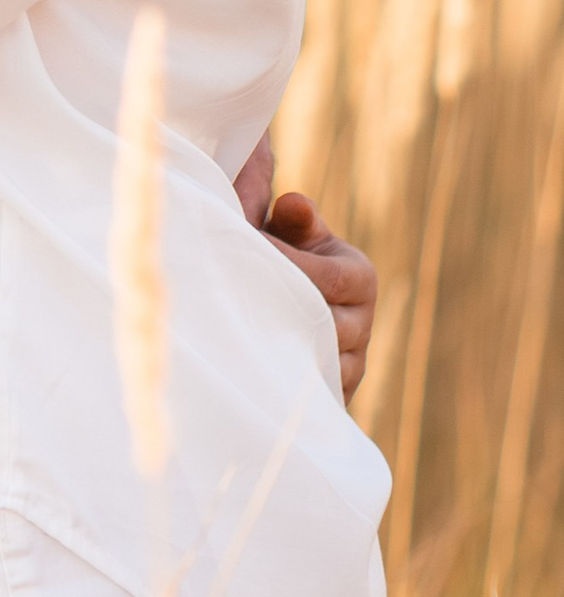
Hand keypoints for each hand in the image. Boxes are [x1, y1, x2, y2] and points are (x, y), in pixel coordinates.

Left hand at [260, 186, 376, 401]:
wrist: (287, 307)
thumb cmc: (282, 256)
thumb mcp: (289, 232)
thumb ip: (293, 218)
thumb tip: (293, 202)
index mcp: (358, 276)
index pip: (331, 278)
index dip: (288, 265)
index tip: (245, 250)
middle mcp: (362, 322)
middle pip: (326, 323)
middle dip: (280, 309)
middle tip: (234, 294)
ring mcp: (351, 363)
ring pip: (319, 361)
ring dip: (278, 348)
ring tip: (239, 331)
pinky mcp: (331, 392)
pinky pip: (312, 393)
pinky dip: (284, 381)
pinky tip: (251, 367)